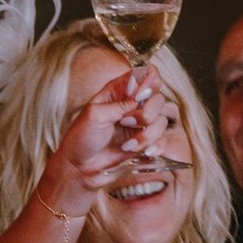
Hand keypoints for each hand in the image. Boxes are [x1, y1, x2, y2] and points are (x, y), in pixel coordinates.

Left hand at [44, 66, 157, 214]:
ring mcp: (139, 124)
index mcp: (118, 91)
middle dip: (147, 112)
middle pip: (158, 97)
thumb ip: (120, 103)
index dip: (149, 82)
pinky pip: (162, 140)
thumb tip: (141, 93)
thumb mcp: (95, 115)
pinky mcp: (144, 142)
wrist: (79, 168)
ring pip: (161, 120)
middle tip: (126, 122)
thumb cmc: (80, 138)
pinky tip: (142, 152)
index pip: (145, 75)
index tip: (140, 96)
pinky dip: (154, 146)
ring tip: (126, 145)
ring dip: (146, 134)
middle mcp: (131, 105)